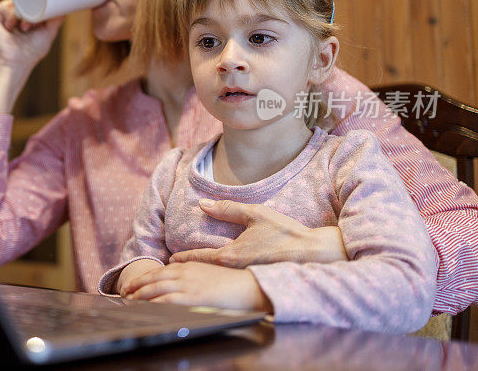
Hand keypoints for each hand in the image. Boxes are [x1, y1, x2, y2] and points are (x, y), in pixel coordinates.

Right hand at [0, 0, 64, 71]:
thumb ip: (56, 19)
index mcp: (23, 15)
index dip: (38, 4)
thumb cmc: (33, 51)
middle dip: (31, 9)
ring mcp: (2, 15)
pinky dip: (11, 16)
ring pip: (14, 1)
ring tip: (23, 28)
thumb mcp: (49, 32)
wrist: (18, 62)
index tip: (41, 19)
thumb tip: (67, 7)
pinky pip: (4, 7)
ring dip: (22, 13)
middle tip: (31, 26)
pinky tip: (11, 27)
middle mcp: (12, 13)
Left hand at [123, 261, 272, 311]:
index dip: (144, 278)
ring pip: (157, 288)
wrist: (247, 286)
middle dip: (137, 285)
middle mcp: (185, 273)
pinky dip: (155, 302)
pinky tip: (146, 306)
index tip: (133, 285)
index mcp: (188, 265)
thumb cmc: (229, 282)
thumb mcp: (206, 272)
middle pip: (154, 278)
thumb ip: (191, 274)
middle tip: (125, 292)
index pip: (160, 271)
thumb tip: (178, 281)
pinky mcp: (193, 297)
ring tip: (130, 300)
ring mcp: (188, 284)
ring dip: (141, 294)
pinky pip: (168, 299)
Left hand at [168, 200, 346, 266]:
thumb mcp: (255, 214)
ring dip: (202, 277)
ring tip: (189, 276)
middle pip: (205, 272)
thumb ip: (227, 209)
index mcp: (231, 255)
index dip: (183, 259)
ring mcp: (244, 277)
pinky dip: (219, 279)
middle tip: (173, 273)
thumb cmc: (285, 232)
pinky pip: (230, 281)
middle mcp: (235, 270)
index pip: (199, 258)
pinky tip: (216, 278)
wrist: (313, 253)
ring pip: (217, 278)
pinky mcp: (255, 280)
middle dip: (188, 273)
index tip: (170, 261)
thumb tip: (203, 203)